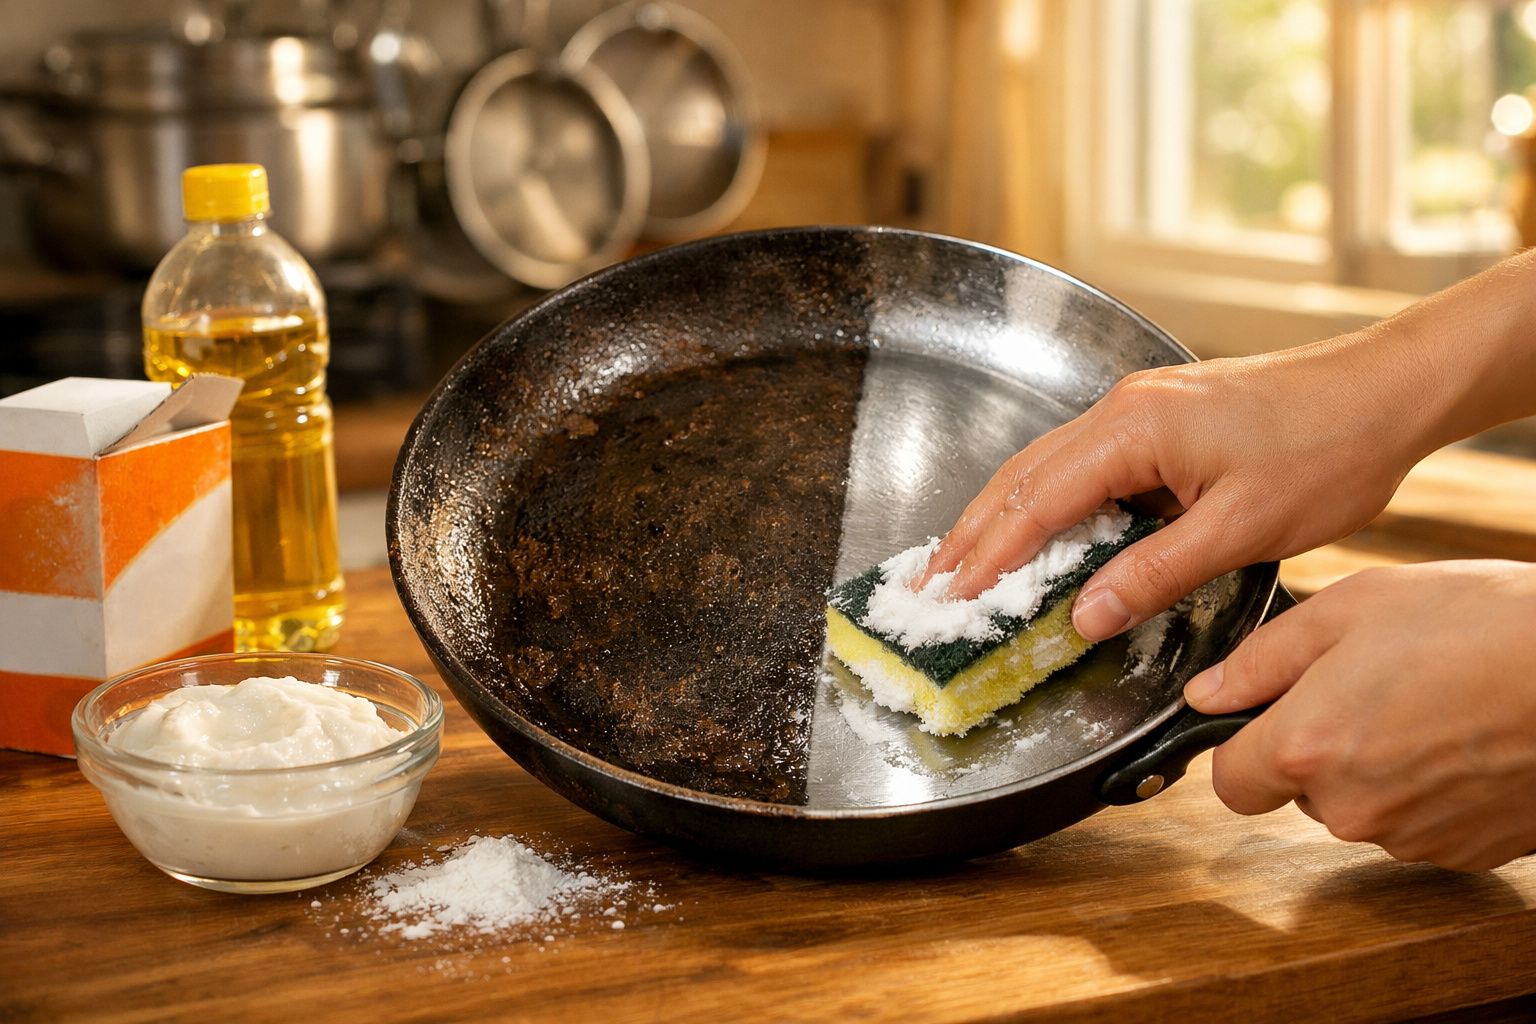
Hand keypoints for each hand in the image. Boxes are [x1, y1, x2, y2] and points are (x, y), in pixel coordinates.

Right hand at [917, 340, 1426, 637]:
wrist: (1387, 390)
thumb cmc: (1328, 449)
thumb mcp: (1240, 528)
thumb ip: (1153, 573)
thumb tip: (1084, 614)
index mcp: (1135, 430)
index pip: (1038, 500)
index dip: (990, 554)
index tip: (951, 596)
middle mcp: (1125, 409)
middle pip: (1023, 476)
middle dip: (972, 533)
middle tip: (930, 585)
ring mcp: (1140, 408)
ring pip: (1046, 467)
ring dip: (1002, 517)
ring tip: (963, 564)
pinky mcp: (1160, 417)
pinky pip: (1081, 463)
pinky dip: (1045, 502)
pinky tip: (1036, 532)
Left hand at [1186, 561, 1535, 870]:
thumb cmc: (1482, 624)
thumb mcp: (1352, 607)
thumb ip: (1262, 658)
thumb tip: (1207, 694)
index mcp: (1309, 748)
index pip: (1229, 784)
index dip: (1241, 746)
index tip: (1270, 713)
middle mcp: (1352, 809)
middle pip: (1299, 791)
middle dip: (1318, 744)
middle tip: (1372, 682)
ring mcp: (1413, 838)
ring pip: (1360, 805)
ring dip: (1376, 764)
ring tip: (1429, 702)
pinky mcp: (1466, 853)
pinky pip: (1418, 822)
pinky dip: (1429, 787)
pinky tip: (1464, 735)